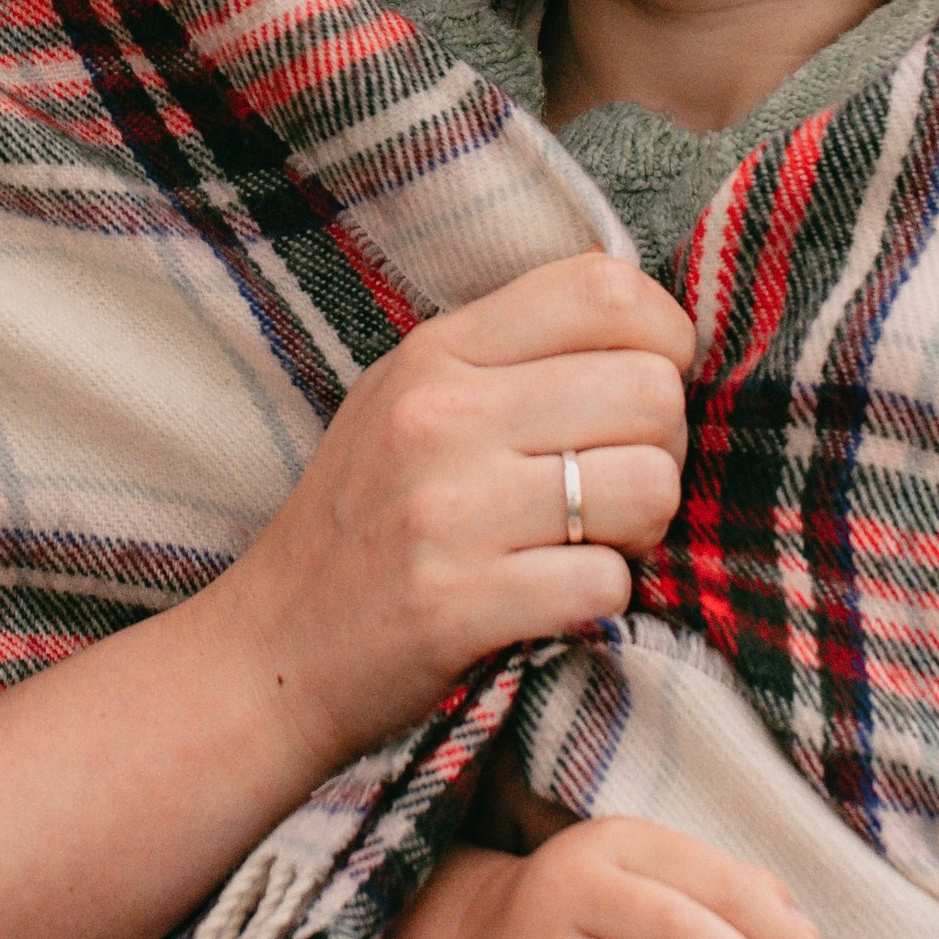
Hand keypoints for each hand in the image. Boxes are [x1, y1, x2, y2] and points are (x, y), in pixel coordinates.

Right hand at [204, 252, 689, 781]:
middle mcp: (440, 417)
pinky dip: (600, 602)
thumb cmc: (363, 520)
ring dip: (641, 529)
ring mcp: (446, 510)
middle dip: (660, 449)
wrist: (274, 650)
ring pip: (649, 487)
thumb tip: (651, 336)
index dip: (664, 340)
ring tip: (586, 543)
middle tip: (608, 488)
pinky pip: (607, 585)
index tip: (644, 391)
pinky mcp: (457, 603)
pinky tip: (551, 599)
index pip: (605, 288)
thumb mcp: (409, 399)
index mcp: (437, 353)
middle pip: (651, 391)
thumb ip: (511, 355)